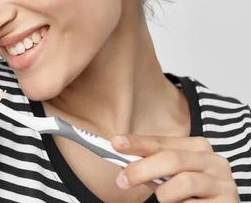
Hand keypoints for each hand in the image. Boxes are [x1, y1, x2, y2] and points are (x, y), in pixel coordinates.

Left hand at [110, 134, 239, 201]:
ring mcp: (223, 182)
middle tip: (122, 181)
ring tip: (164, 201)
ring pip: (182, 183)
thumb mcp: (169, 175)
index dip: (138, 143)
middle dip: (141, 169)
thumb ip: (151, 164)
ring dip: (164, 194)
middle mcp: (214, 161)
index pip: (162, 142)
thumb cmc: (188, 193)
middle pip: (171, 159)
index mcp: (198, 147)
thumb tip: (121, 154)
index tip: (116, 143)